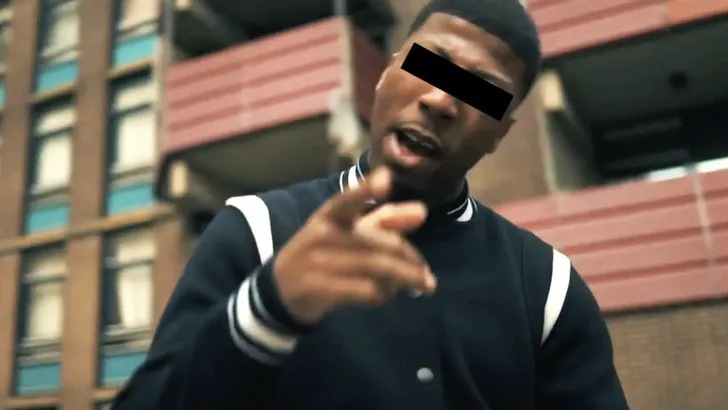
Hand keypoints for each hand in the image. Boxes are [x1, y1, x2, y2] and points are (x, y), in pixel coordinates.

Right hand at [273, 167, 435, 323]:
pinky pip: (363, 290)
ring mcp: (318, 262)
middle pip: (379, 243)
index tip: (385, 179)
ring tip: (421, 286)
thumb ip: (385, 221)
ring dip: (404, 279)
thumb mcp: (348, 232)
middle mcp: (323, 235)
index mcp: (330, 215)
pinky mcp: (318, 288)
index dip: (365, 189)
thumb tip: (421, 211)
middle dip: (410, 260)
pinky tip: (387, 295)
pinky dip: (382, 294)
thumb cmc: (323, 253)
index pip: (347, 199)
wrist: (280, 289)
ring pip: (376, 267)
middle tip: (426, 275)